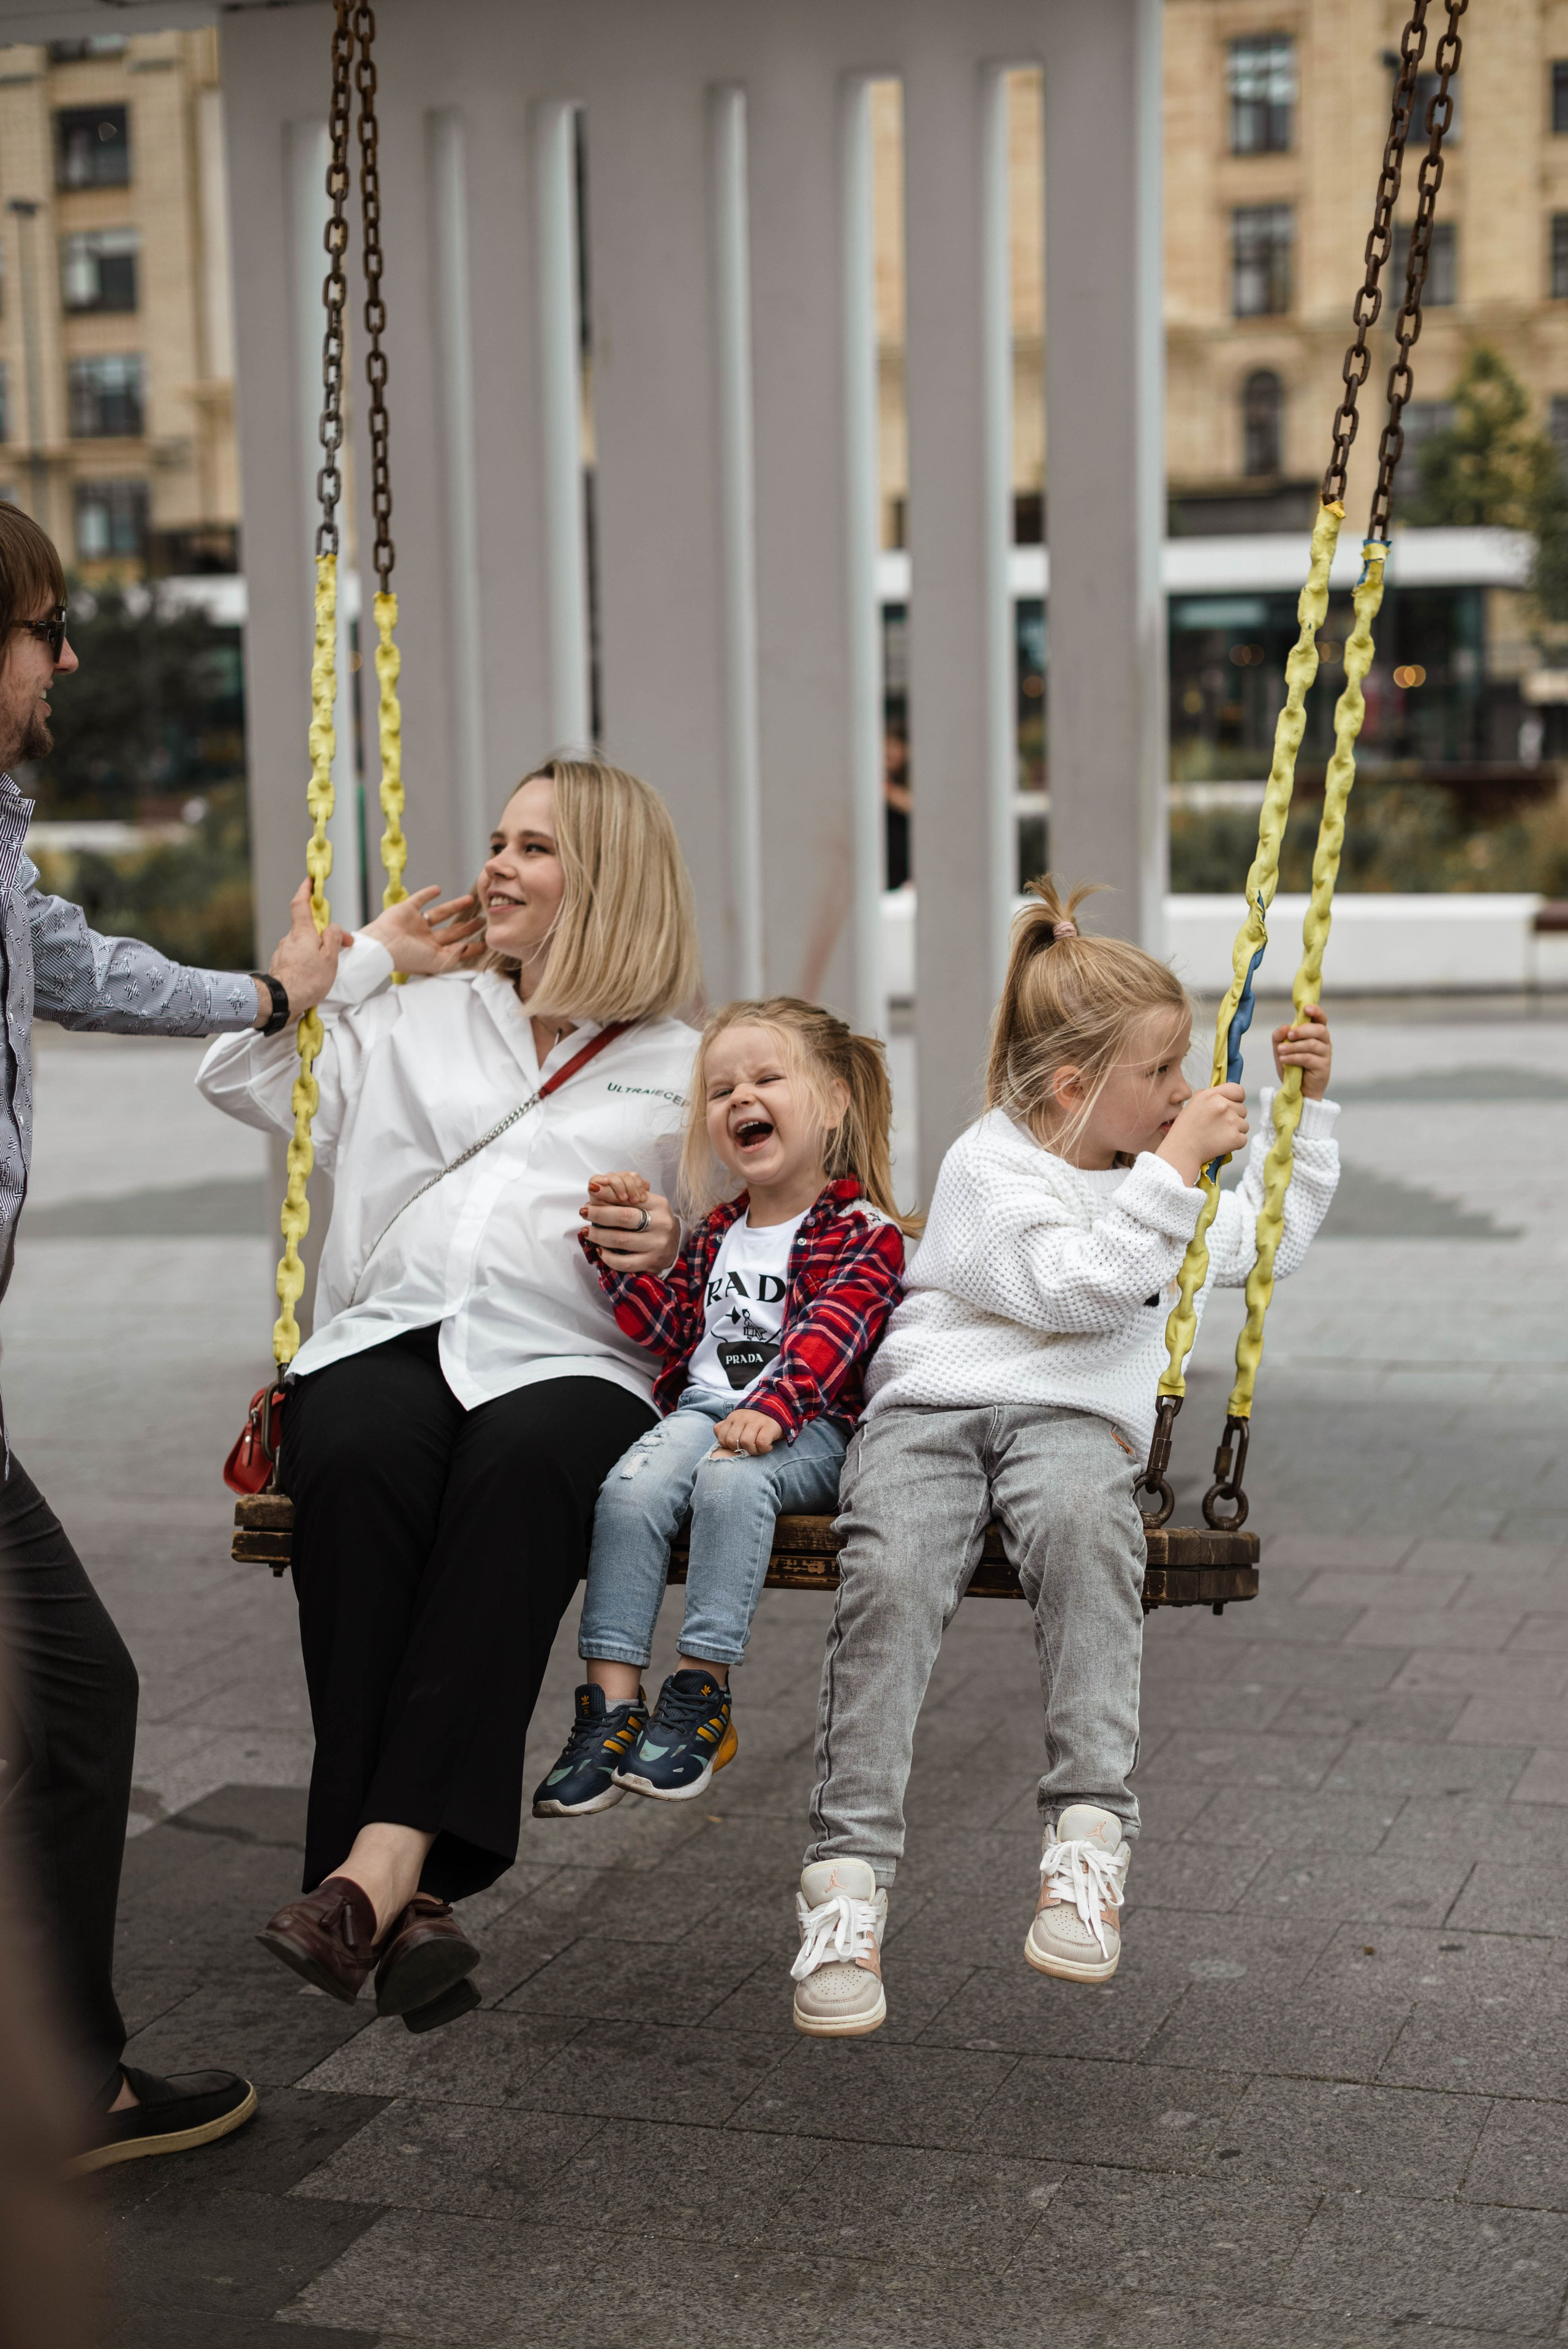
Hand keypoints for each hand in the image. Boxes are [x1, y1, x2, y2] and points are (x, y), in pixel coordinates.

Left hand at [262, 879, 351, 1021]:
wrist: (281, 1001)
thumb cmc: (307, 980)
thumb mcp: (330, 958)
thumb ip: (333, 938)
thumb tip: (334, 928)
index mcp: (302, 932)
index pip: (301, 903)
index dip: (306, 890)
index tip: (311, 880)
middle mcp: (289, 938)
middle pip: (307, 928)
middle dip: (323, 933)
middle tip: (340, 945)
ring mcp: (283, 952)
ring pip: (303, 944)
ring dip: (316, 951)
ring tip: (327, 968)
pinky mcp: (281, 965)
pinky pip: (297, 957)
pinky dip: (307, 962)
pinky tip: (313, 976)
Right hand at [361, 884, 486, 975]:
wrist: (383, 946)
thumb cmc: (408, 958)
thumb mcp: (437, 962)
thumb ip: (455, 955)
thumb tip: (468, 947)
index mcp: (432, 953)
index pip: (457, 949)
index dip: (471, 947)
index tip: (486, 943)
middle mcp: (425, 939)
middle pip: (452, 931)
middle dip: (467, 926)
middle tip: (482, 920)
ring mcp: (416, 924)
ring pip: (440, 913)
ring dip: (455, 907)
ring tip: (470, 900)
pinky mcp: (406, 910)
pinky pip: (419, 899)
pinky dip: (428, 894)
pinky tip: (438, 889)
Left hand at [579, 1172, 680, 1272]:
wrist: (675, 1244)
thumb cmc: (654, 1221)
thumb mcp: (646, 1204)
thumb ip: (625, 1198)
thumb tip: (597, 1188)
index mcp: (659, 1205)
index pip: (629, 1197)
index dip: (607, 1194)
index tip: (591, 1190)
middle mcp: (661, 1223)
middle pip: (623, 1217)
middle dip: (599, 1214)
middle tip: (584, 1212)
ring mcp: (657, 1244)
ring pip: (620, 1240)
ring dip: (598, 1235)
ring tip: (586, 1231)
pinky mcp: (651, 1262)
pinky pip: (624, 1262)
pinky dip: (608, 1257)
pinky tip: (600, 1251)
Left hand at [712, 1409, 782, 1454]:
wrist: (778, 1406)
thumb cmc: (756, 1420)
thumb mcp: (738, 1420)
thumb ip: (726, 1426)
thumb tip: (718, 1432)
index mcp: (733, 1418)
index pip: (722, 1438)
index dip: (729, 1447)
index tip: (739, 1446)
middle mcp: (743, 1418)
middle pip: (733, 1441)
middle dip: (740, 1450)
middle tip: (750, 1449)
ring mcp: (756, 1421)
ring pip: (746, 1442)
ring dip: (753, 1451)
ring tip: (759, 1449)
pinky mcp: (769, 1426)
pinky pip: (762, 1442)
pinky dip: (764, 1449)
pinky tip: (768, 1447)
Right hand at [1157, 1083, 1248, 1186]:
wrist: (1181, 1151)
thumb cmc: (1184, 1129)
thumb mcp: (1193, 1104)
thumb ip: (1209, 1096)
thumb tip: (1222, 1095)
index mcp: (1212, 1095)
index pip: (1238, 1090)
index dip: (1237, 1099)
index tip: (1233, 1105)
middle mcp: (1223, 1106)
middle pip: (1243, 1109)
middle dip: (1234, 1117)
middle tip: (1219, 1126)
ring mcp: (1231, 1122)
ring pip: (1244, 1125)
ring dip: (1235, 1130)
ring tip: (1218, 1135)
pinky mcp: (1235, 1138)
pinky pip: (1243, 1138)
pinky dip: (1235, 1143)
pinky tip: (1221, 1144)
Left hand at [1272, 1002, 1331, 1100]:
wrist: (1297, 1089)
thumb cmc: (1292, 1065)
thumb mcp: (1281, 1049)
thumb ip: (1280, 1036)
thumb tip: (1284, 1026)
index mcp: (1316, 1033)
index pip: (1321, 1018)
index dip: (1316, 1011)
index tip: (1306, 1008)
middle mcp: (1324, 1041)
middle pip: (1319, 1029)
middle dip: (1302, 1030)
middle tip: (1289, 1035)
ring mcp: (1325, 1054)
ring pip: (1312, 1044)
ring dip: (1294, 1046)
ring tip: (1281, 1051)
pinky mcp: (1323, 1067)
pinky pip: (1308, 1058)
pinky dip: (1294, 1058)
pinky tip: (1284, 1060)